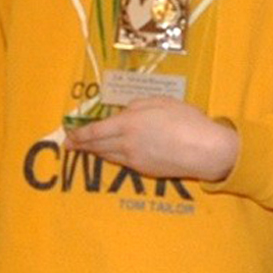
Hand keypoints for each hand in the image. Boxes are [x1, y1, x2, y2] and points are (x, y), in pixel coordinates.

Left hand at [64, 97, 238, 180]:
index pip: (95, 131)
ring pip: (108, 156)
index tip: (68, 135)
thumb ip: (139, 105)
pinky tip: (114, 155)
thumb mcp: (163, 102)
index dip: (79, 134)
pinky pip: (123, 162)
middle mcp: (126, 143)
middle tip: (71, 146)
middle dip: (82, 145)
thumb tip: (124, 112)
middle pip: (97, 146)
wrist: (204, 150)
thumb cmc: (187, 120)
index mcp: (128, 123)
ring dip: (95, 152)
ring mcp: (134, 159)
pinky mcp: (145, 170)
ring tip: (88, 150)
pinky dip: (113, 157)